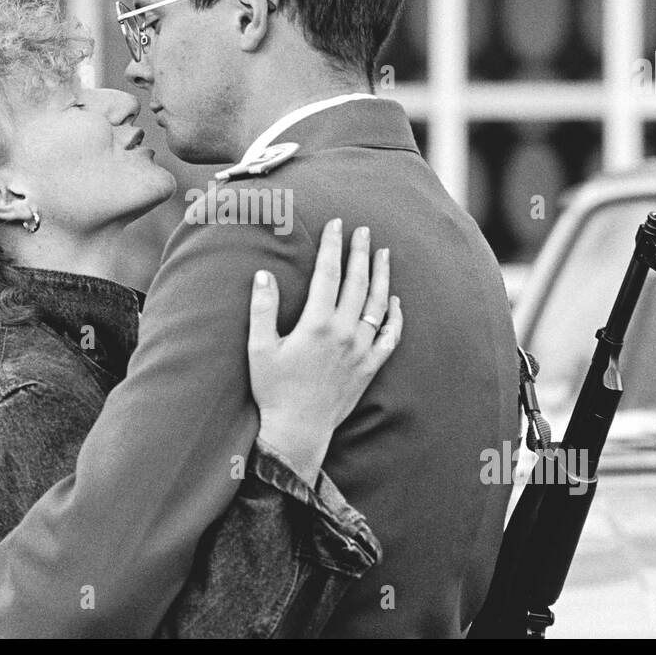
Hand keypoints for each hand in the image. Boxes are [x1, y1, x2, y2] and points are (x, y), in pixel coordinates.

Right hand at [247, 218, 402, 484]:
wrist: (297, 430)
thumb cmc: (273, 389)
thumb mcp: (259, 348)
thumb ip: (262, 309)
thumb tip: (263, 274)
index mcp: (316, 324)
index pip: (328, 274)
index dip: (332, 246)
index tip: (337, 224)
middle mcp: (344, 333)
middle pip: (357, 283)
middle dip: (361, 253)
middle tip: (363, 231)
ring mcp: (361, 350)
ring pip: (378, 305)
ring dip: (383, 277)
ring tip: (384, 254)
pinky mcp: (370, 367)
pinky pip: (390, 337)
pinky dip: (396, 317)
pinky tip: (396, 302)